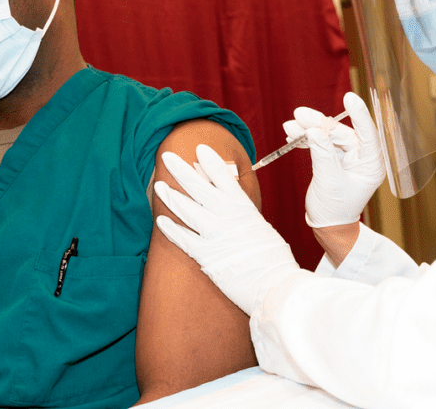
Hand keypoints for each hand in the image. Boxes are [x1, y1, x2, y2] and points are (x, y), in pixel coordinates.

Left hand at [154, 144, 299, 315]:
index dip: (211, 162)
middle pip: (199, 187)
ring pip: (186, 209)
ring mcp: (215, 234)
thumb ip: (246, 219)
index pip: (224, 177)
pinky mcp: (206, 254)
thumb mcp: (262, 229)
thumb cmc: (274, 261)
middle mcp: (227, 216)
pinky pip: (183, 238)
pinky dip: (171, 229)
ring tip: (159, 186)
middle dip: (181, 170)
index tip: (200, 149)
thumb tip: (237, 213)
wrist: (276, 285)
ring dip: (171, 196)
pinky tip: (160, 221)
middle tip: (168, 157)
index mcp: (244, 207)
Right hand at [283, 91, 385, 227]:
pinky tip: (293, 134)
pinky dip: (307, 139)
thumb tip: (314, 130)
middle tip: (299, 115)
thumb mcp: (329, 181)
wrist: (327, 226)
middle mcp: (362, 158)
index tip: (350, 97)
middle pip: (341, 132)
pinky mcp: (335, 158)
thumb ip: (323, 154)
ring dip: (309, 129)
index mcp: (371, 164)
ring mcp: (348, 157)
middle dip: (319, 123)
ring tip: (290, 126)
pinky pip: (322, 143)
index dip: (359, 114)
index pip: (368, 133)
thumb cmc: (335, 210)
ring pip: (329, 135)